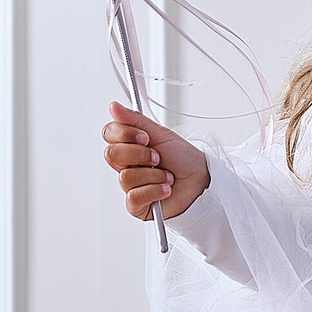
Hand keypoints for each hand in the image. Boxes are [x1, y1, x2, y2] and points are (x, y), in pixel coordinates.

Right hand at [103, 101, 209, 221]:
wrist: (202, 182)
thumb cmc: (184, 159)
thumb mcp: (162, 134)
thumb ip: (136, 120)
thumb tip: (114, 106)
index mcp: (129, 145)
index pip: (109, 134)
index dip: (125, 134)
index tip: (146, 137)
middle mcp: (127, 164)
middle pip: (112, 155)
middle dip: (140, 154)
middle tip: (158, 157)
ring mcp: (130, 185)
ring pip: (125, 177)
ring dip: (153, 175)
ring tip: (167, 176)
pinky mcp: (136, 205)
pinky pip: (133, 196)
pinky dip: (154, 190)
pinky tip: (166, 189)